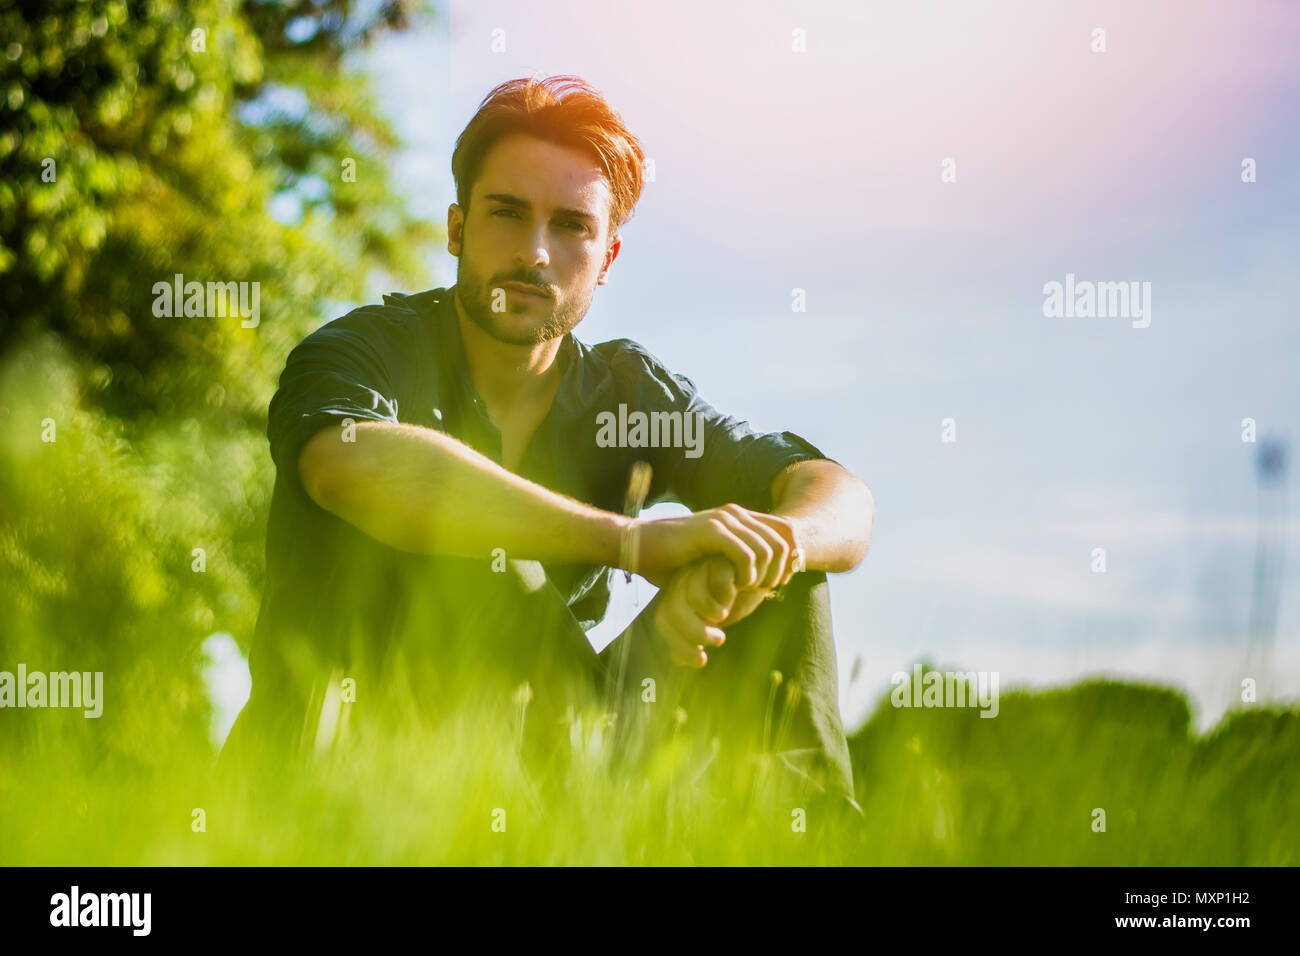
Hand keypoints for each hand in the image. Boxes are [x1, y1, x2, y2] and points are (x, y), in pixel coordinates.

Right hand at [630, 503, 800, 590]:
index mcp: (740, 517)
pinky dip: (747, 575)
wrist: (638, 548)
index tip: (774, 583)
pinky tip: (737, 587)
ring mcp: (724, 520)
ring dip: (763, 576)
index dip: (788, 560)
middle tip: (764, 591)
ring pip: (768, 550)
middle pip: (784, 543)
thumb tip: (771, 574)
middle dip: (780, 571)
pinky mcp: (711, 532)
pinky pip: (747, 555)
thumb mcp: (714, 560)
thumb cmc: (673, 560)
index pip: (785, 533)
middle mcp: (736, 513)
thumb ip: (739, 560)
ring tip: (747, 590)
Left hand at [652, 560, 728, 668]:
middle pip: (673, 610)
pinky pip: (720, 583)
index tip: (701, 661)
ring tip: (725, 615)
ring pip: (694, 596)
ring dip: (713, 615)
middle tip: (719, 640)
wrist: (758, 572)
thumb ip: (695, 635)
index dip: (679, 645)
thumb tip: (678, 660)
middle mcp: (684, 580)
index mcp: (677, 594)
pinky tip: (737, 598)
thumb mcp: (714, 621)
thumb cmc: (733, 599)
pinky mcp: (722, 559)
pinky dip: (729, 596)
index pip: (663, 620)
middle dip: (696, 633)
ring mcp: (701, 567)